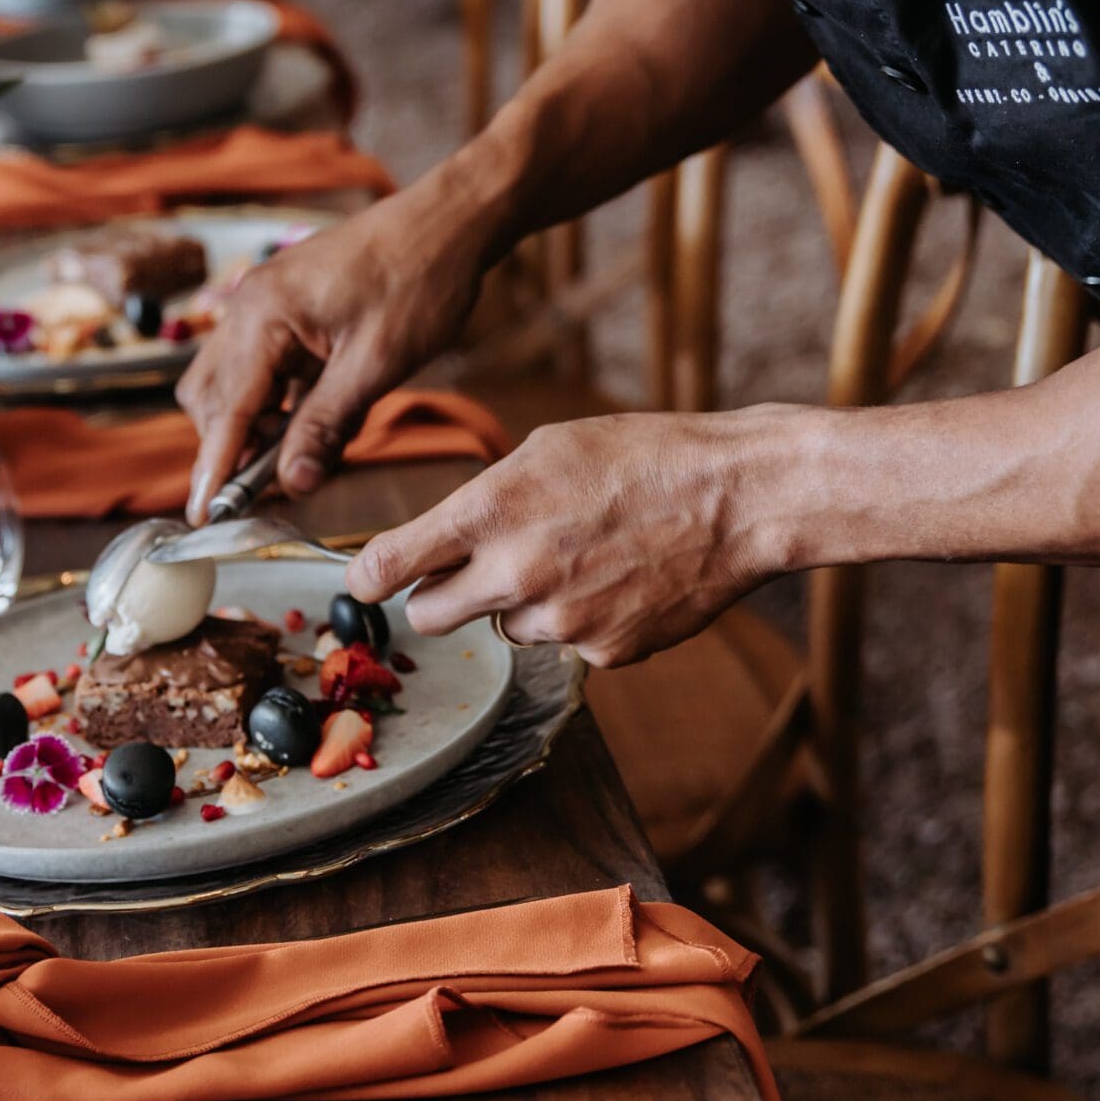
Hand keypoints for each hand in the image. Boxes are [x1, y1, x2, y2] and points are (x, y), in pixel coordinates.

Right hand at [177, 176, 497, 519]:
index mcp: (262, 315)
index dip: (216, 468)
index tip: (208, 515)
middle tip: (282, 481)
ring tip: (306, 448)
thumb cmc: (419, 281)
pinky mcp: (287, 309)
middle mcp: (250, 306)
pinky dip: (279, 401)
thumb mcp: (375, 365)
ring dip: (257, 424)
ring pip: (234, 384)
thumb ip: (326, 425)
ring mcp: (266, 304)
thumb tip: (293, 482)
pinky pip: (263, 367)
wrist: (450, 221)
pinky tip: (315, 417)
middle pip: (213, 398)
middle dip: (236, 445)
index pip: (225, 409)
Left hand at [346, 411, 801, 665]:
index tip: (363, 583)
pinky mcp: (604, 652)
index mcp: (492, 508)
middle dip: (438, 598)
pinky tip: (622, 579)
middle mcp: (515, 571)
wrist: (737, 498)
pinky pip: (568, 643)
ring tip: (582, 557)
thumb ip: (487, 497)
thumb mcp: (547, 448)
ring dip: (524, 604)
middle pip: (430, 616)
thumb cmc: (643, 456)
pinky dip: (583, 619)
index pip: (392, 563)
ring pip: (506, 628)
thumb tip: (445, 538)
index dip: (368, 577)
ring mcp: (560, 620)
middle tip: (467, 576)